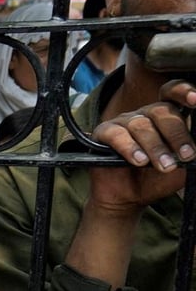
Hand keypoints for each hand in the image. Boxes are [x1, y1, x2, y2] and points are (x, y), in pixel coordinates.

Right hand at [89, 81, 195, 213]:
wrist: (128, 199)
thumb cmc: (157, 178)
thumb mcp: (183, 164)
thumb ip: (192, 150)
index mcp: (167, 115)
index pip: (174, 93)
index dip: (184, 92)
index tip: (195, 101)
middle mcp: (146, 114)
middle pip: (161, 110)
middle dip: (176, 134)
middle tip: (185, 156)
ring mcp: (124, 122)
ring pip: (141, 125)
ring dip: (155, 147)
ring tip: (164, 166)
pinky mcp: (104, 134)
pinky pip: (116, 134)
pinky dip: (129, 148)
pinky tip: (139, 161)